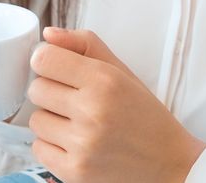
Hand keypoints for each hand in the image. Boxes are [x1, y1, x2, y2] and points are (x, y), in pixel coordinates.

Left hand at [26, 27, 205, 182]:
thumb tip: (48, 36)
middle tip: (75, 100)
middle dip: (51, 92)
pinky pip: (38, 148)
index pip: (43, 59)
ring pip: (35, 120)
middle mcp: (92, 111)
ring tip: (78, 124)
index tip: (59, 70)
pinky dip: (52, 146)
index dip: (48, 63)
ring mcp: (83, 144)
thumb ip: (85, 45)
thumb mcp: (122, 72)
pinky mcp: (75, 172)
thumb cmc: (144, 115)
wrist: (169, 163)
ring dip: (52, 121)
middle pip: (36, 89)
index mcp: (104, 81)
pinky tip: (76, 144)